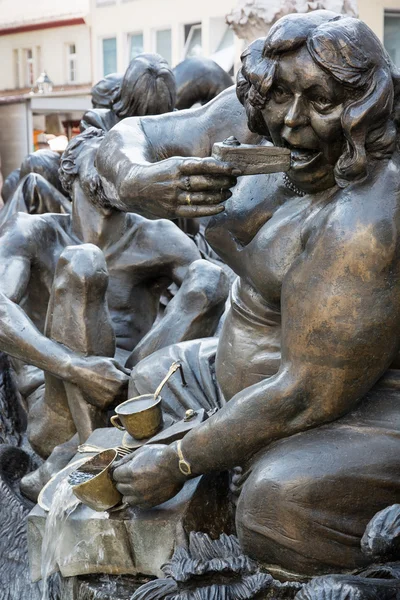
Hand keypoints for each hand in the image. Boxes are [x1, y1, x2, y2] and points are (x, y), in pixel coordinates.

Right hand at [68, 355, 129, 408]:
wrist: (78, 371)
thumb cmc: (96, 364)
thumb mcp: (112, 362)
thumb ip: (124, 369)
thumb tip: (132, 373)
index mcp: (123, 380)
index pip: (134, 385)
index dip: (132, 383)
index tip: (129, 382)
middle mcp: (118, 391)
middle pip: (129, 395)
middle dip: (127, 391)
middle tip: (123, 388)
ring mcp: (110, 399)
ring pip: (121, 402)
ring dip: (120, 398)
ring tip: (113, 391)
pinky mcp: (102, 405)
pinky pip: (112, 405)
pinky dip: (111, 402)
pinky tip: (106, 395)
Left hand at [112, 444, 185, 507]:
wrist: (178, 465)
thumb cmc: (160, 455)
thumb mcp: (141, 451)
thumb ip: (126, 460)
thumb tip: (116, 465)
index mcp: (130, 473)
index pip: (115, 475)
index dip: (119, 471)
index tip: (124, 469)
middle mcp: (134, 487)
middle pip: (119, 487)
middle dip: (123, 481)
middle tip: (131, 476)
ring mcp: (142, 497)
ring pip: (126, 498)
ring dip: (129, 492)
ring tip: (136, 485)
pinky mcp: (150, 503)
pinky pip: (137, 504)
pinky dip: (138, 499)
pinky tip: (144, 491)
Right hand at [125, 157, 239, 218]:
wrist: (132, 188)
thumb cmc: (158, 174)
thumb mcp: (172, 164)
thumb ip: (192, 166)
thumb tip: (216, 164)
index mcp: (177, 165)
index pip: (204, 165)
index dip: (221, 167)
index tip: (234, 169)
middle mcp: (176, 181)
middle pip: (206, 182)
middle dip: (223, 182)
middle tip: (234, 180)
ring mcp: (174, 197)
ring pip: (203, 197)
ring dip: (219, 195)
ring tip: (228, 192)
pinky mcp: (172, 210)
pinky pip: (195, 211)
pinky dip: (210, 209)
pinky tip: (221, 206)